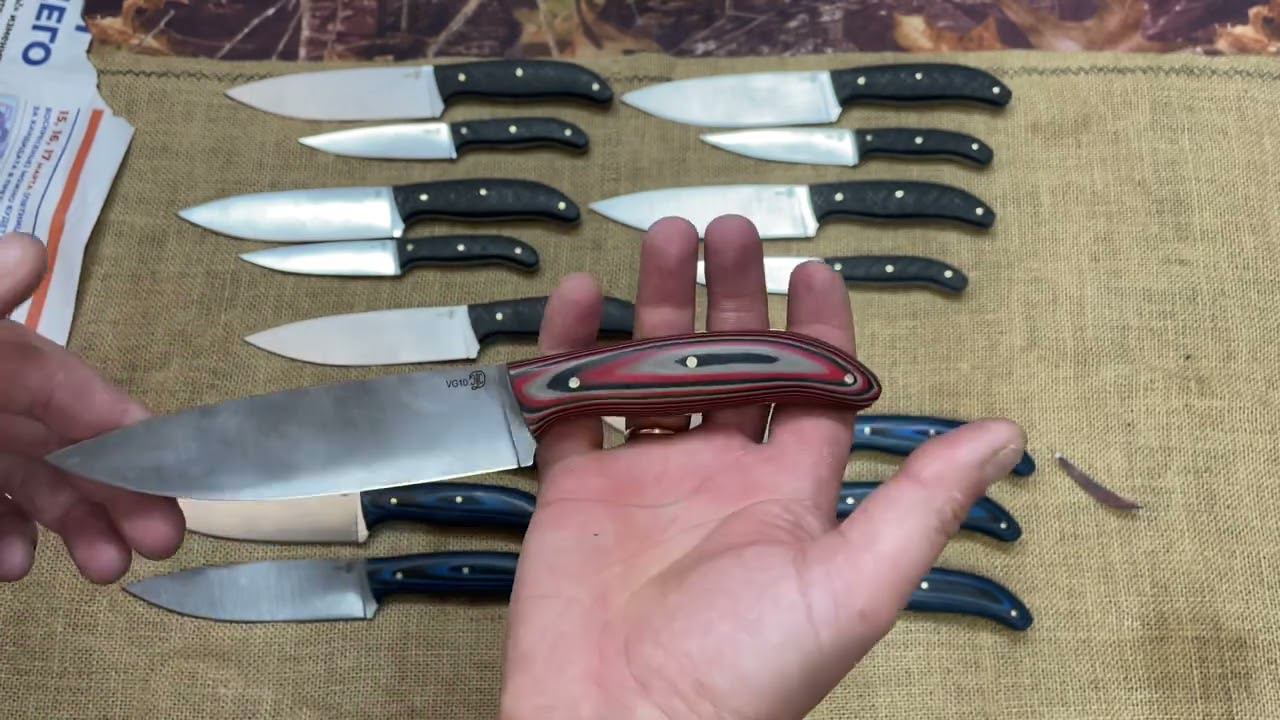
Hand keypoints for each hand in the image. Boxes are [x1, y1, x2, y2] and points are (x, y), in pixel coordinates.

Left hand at [0, 232, 183, 582]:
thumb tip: (31, 245)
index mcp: (1, 357)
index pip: (78, 394)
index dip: (132, 431)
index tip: (184, 467)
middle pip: (71, 451)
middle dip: (121, 495)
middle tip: (163, 540)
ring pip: (35, 490)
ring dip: (76, 529)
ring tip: (104, 569)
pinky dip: (5, 541)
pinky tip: (15, 564)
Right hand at [500, 216, 1024, 718]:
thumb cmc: (742, 675)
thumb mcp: (854, 584)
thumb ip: (923, 503)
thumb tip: (1005, 438)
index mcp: (786, 494)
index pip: (812, 389)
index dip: (817, 327)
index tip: (815, 270)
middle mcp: (718, 477)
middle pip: (731, 362)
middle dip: (733, 293)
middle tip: (729, 231)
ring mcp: (646, 481)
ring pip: (654, 368)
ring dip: (658, 303)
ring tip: (667, 240)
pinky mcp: (577, 492)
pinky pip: (571, 405)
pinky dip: (569, 351)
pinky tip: (576, 303)